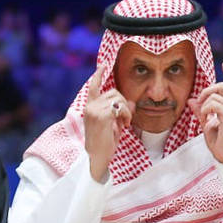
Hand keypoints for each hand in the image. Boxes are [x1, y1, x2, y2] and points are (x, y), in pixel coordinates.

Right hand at [82, 67, 132, 182]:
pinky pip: (120, 108)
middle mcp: (90, 106)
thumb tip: (132, 103)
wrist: (95, 157)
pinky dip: (126, 115)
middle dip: (124, 104)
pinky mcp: (102, 116)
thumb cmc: (103, 144)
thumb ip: (119, 112)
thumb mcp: (112, 125)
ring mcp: (95, 110)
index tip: (104, 65)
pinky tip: (125, 125)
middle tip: (126, 119)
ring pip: (119, 99)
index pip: (93, 87)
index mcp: (89, 107)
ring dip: (126, 110)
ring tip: (125, 123)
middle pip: (114, 92)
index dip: (98, 75)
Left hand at [193, 62, 222, 166]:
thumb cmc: (220, 143)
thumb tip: (191, 100)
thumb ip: (200, 112)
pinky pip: (214, 104)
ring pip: (215, 94)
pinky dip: (206, 109)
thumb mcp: (206, 125)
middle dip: (206, 90)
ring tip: (203, 115)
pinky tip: (207, 118)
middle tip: (199, 102)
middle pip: (221, 86)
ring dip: (204, 103)